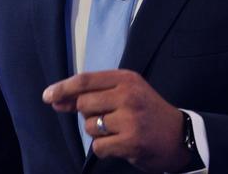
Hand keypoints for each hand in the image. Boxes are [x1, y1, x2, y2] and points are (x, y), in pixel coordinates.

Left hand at [43, 69, 190, 172]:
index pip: (85, 80)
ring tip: (119, 130)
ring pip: (90, 127)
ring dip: (98, 132)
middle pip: (83, 103)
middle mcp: (128, 95)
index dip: (63, 88)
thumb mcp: (125, 94)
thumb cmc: (147, 112)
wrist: (179, 135)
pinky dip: (105, 148)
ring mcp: (130, 118)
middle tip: (108, 118)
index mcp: (127, 78)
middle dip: (88, 114)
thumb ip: (92, 95)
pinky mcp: (131, 141)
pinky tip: (121, 144)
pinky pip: (98, 146)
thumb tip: (55, 100)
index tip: (48, 96)